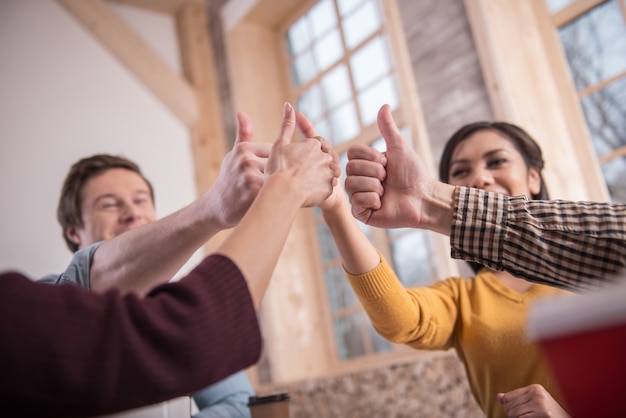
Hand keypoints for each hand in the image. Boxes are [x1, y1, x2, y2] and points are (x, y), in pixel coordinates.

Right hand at [203, 112, 270, 227]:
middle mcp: (245, 160)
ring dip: (279, 186)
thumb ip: (243, 135)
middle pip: (277, 165)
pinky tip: (271, 201)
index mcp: (244, 148)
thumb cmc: (229, 180)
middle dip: (278, 176)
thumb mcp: (234, 155)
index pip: (274, 152)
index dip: (274, 165)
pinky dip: (277, 196)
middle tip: (270, 186)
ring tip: (271, 194)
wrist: (217, 208)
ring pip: (278, 178)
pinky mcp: (253, 193)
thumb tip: (242, 113)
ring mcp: (249, 176)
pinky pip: (275, 192)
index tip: (265, 174)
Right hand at [266, 103, 339, 206]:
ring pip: (330, 172)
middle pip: (325, 157)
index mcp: (314, 145)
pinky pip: (328, 188)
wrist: (283, 193)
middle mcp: (325, 157)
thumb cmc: (278, 169)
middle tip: (303, 173)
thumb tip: (288, 105)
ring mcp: (329, 173)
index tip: (301, 158)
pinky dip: (322, 190)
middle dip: (317, 162)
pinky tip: (310, 193)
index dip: (310, 149)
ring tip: (307, 183)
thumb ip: (287, 125)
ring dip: (322, 175)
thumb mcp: (280, 144)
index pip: (318, 143)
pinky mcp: (330, 189)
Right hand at [345, 104, 434, 228]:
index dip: (371, 156)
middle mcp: (358, 180)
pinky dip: (373, 200)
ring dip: (375, 186)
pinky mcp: (361, 213)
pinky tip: (382, 203)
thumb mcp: (399, 147)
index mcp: (364, 165)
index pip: (352, 153)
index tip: (387, 163)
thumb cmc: (413, 174)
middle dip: (375, 172)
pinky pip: (357, 201)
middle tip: (388, 179)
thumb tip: (384, 105)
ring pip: (352, 184)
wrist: (423, 197)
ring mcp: (358, 197)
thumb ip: (388, 128)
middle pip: (350, 168)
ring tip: (386, 192)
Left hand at [497, 384, 570, 417]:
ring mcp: (541, 403)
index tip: (523, 412)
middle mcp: (537, 393)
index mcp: (535, 388)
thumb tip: (499, 397)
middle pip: (509, 407)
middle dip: (513, 416)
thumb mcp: (533, 404)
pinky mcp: (543, 413)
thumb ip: (516, 400)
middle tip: (527, 417)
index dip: (510, 408)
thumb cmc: (550, 415)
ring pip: (514, 415)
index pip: (508, 398)